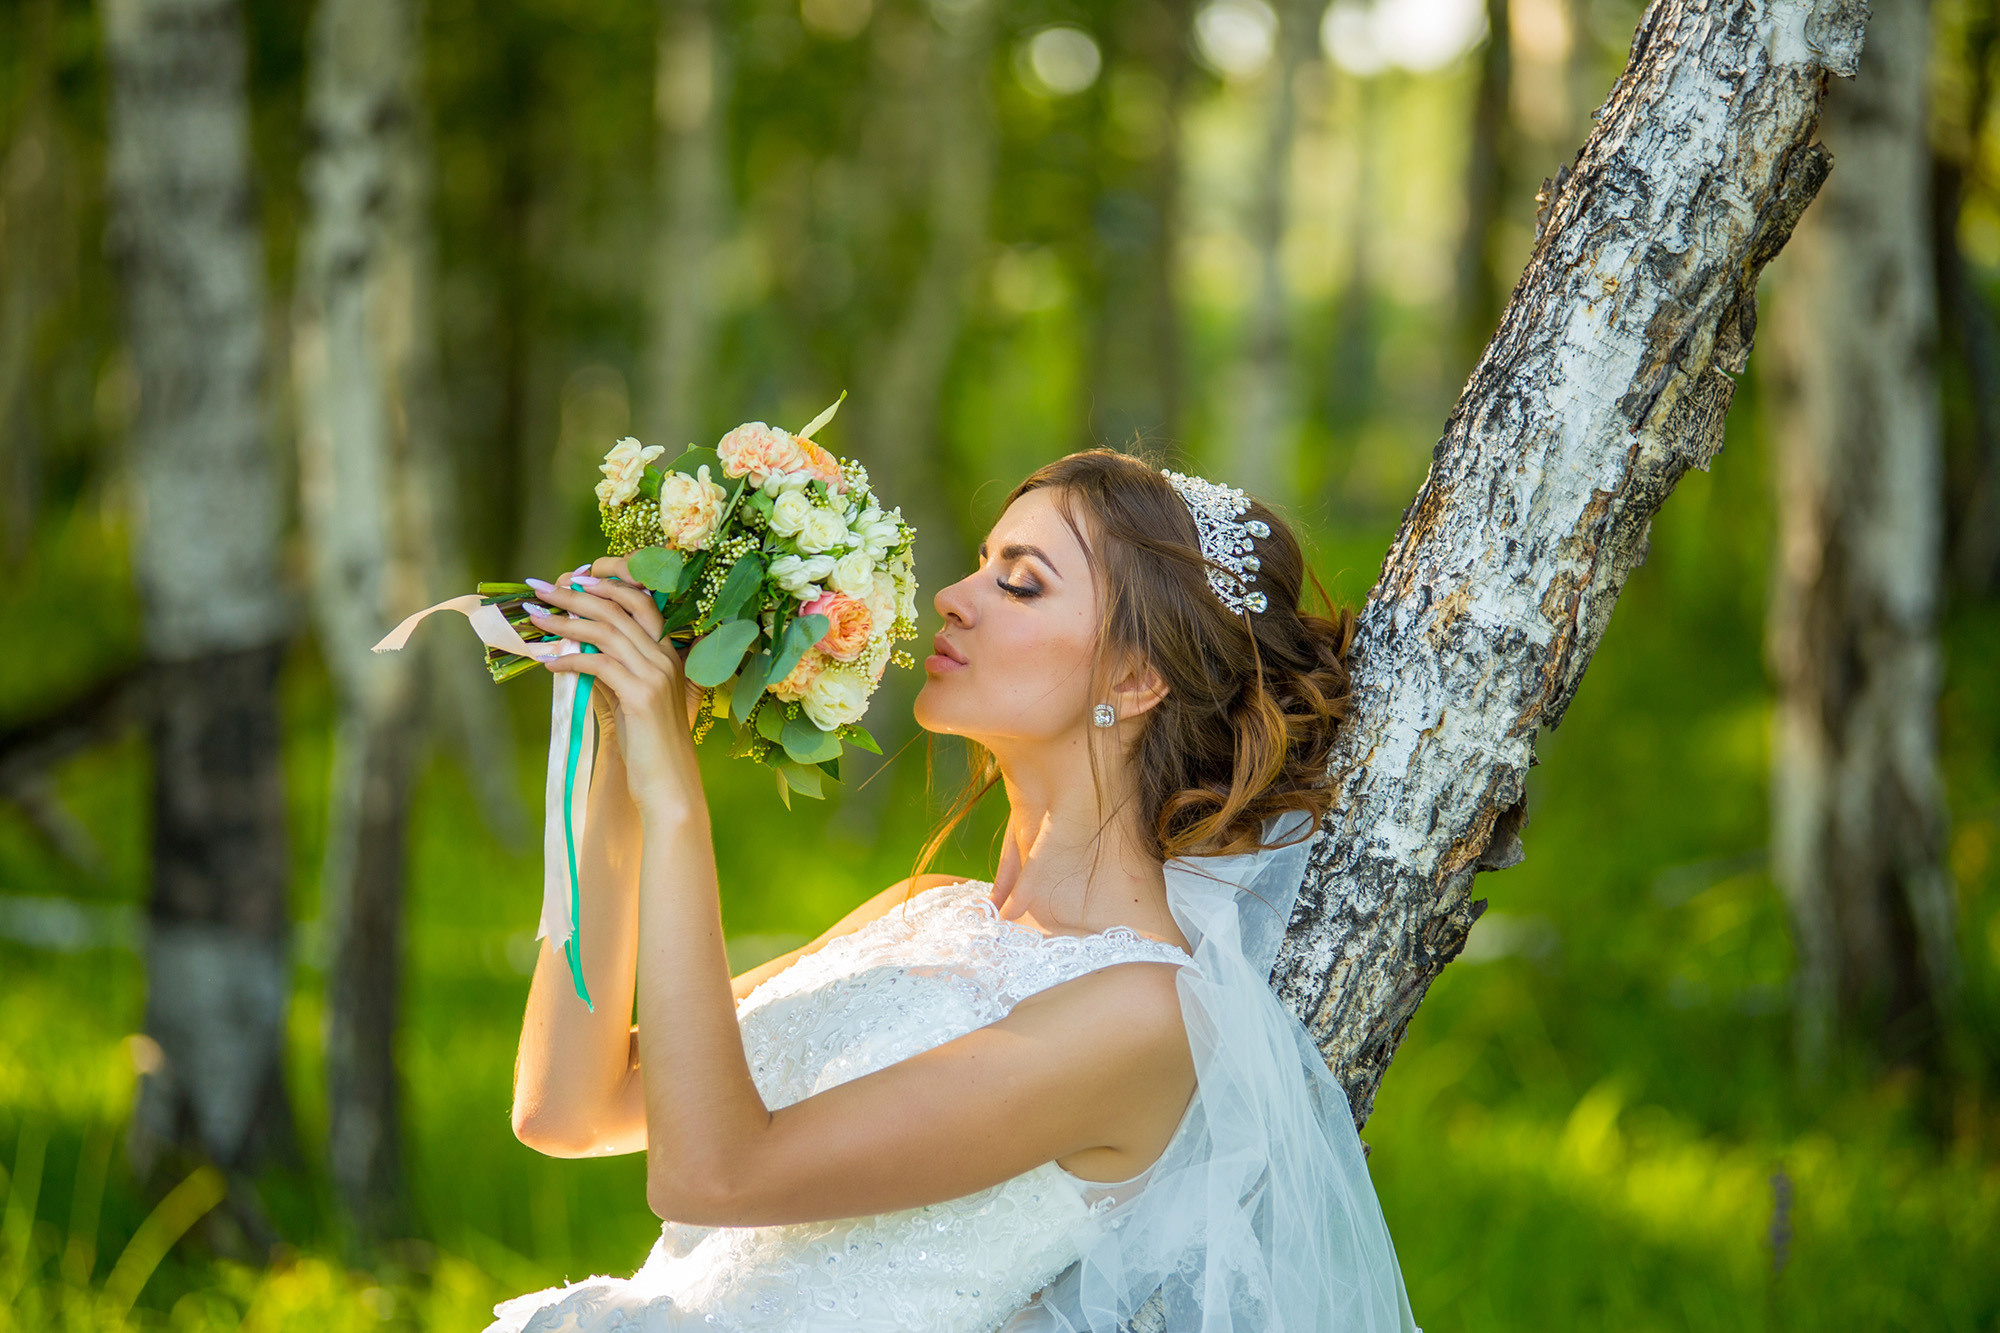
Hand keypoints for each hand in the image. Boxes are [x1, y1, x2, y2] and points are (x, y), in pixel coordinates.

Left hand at [525, 562, 706, 820]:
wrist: (669, 785)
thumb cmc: (647, 744)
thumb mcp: (631, 697)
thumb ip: (611, 667)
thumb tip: (573, 646)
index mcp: (668, 652)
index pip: (641, 599)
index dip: (605, 583)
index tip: (571, 578)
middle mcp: (665, 657)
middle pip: (618, 609)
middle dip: (575, 595)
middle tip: (540, 587)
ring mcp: (656, 675)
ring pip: (606, 632)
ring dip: (565, 622)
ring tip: (535, 618)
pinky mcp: (642, 696)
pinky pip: (599, 666)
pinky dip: (569, 660)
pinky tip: (547, 663)